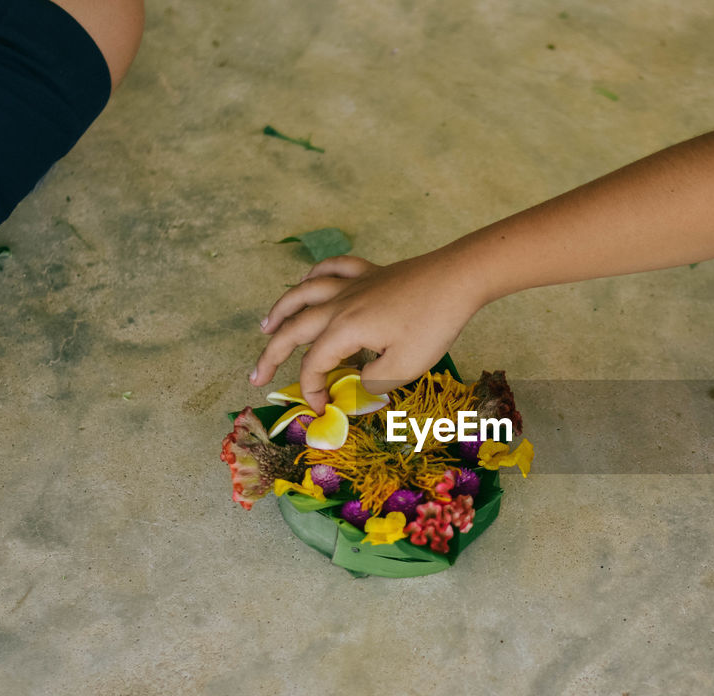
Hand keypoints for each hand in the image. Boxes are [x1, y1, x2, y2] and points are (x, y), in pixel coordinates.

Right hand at [251, 252, 484, 408]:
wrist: (457, 279)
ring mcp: (353, 284)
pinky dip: (315, 275)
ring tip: (265, 326)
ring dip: (281, 310)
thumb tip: (358, 382)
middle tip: (256, 376)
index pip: (314, 364)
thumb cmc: (433, 324)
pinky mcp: (370, 272)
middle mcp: (339, 303)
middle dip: (271, 355)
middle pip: (294, 329)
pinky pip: (333, 268)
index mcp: (344, 329)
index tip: (321, 408)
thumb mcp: (403, 368)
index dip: (312, 390)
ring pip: (304, 293)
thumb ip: (372, 381)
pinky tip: (308, 281)